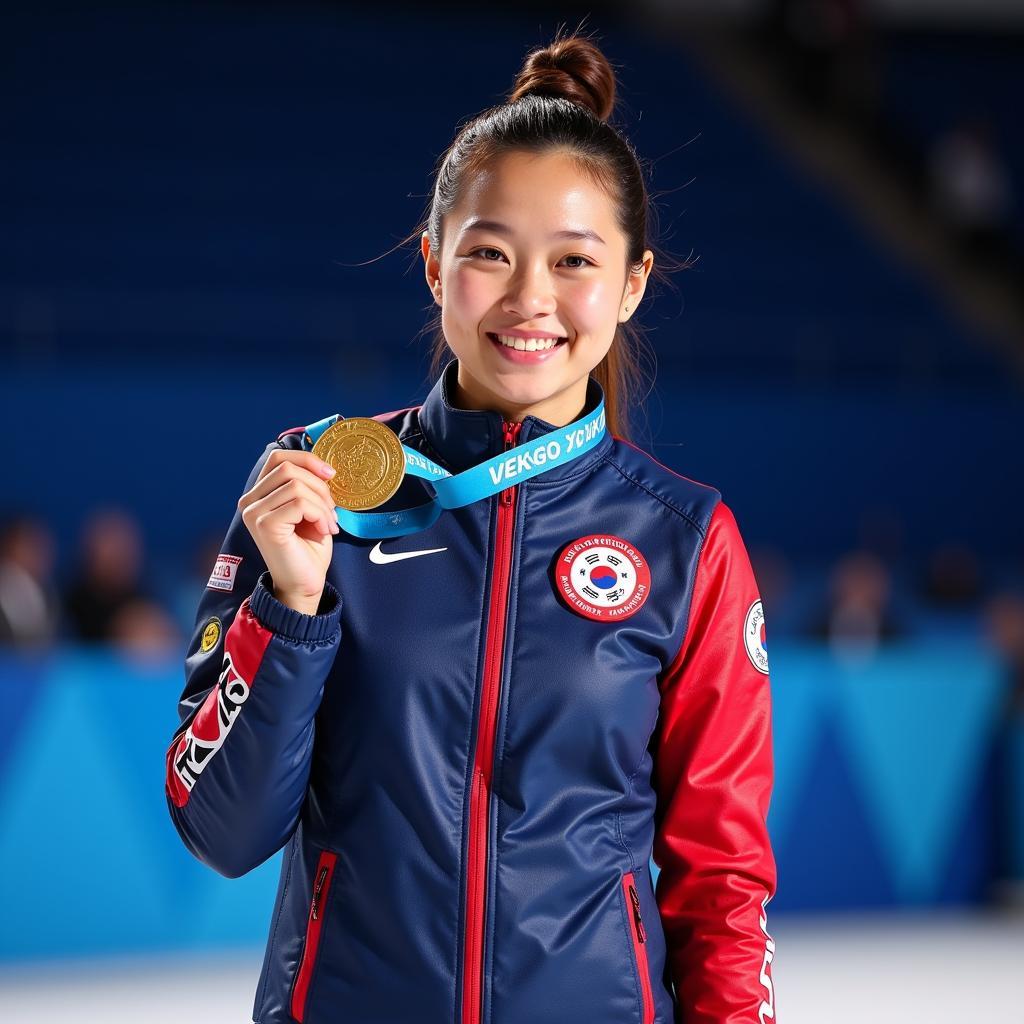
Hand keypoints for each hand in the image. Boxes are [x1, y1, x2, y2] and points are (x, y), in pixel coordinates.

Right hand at [238, 448, 339, 613]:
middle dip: (320, 486)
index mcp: (259, 494)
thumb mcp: (310, 509)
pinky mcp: (265, 524)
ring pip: (297, 485)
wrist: (305, 584)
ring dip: (322, 504)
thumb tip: (323, 466)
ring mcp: (254, 512)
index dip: (307, 459)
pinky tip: (324, 531)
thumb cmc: (308, 549)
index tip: (330, 475)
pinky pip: (300, 503)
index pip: (278, 457)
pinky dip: (320, 514)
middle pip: (289, 468)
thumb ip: (308, 486)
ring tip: (328, 524)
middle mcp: (249, 501)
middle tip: (332, 510)